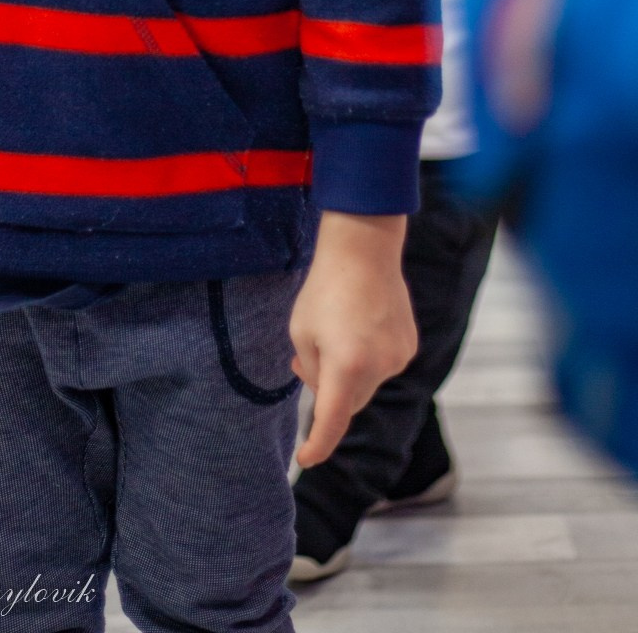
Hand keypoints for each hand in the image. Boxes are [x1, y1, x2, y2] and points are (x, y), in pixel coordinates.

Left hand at [290, 211, 416, 467]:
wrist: (364, 249)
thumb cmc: (325, 288)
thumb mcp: (301, 331)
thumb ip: (310, 368)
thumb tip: (322, 386)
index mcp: (346, 367)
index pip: (331, 422)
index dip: (317, 445)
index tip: (305, 460)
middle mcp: (378, 369)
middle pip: (349, 403)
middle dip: (329, 391)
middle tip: (307, 361)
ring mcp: (398, 358)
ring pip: (367, 385)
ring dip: (349, 373)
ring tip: (336, 332)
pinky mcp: (408, 346)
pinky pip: (382, 366)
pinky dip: (367, 358)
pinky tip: (358, 325)